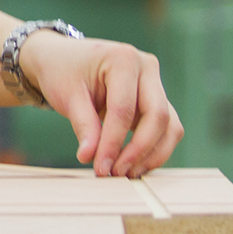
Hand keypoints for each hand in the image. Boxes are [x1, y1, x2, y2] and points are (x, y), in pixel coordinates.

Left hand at [17, 33, 182, 177]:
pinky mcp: (157, 100)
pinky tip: (133, 165)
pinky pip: (166, 129)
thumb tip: (89, 158)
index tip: (101, 168)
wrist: (62, 59)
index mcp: (123, 59)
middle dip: (139, 150)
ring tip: (125, 173)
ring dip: (152, 154)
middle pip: (158, 116)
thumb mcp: (67, 96)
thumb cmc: (63, 73)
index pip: (124, 109)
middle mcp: (147, 68)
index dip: (113, 143)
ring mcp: (156, 84)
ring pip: (170, 126)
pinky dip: (153, 150)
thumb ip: (83, 126)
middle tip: (116, 173)